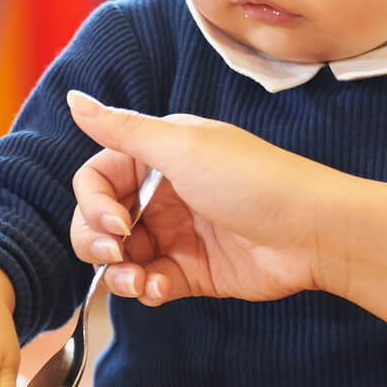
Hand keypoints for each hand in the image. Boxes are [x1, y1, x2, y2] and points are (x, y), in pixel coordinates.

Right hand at [67, 91, 342, 305]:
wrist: (313, 232)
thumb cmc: (254, 180)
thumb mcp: (183, 147)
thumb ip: (122, 129)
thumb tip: (74, 98)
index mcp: (159, 155)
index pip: (96, 178)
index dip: (92, 203)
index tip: (114, 222)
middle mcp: (163, 192)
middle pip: (99, 221)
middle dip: (96, 241)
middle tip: (116, 253)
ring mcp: (178, 233)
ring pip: (121, 258)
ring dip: (118, 273)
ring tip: (138, 281)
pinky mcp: (192, 271)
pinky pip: (150, 282)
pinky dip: (147, 289)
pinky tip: (160, 288)